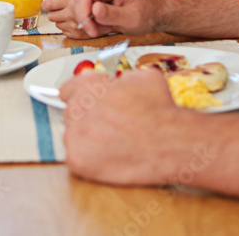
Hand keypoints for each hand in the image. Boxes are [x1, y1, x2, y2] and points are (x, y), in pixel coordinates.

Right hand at [42, 0, 156, 37]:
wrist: (150, 12)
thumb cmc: (144, 13)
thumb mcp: (131, 18)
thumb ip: (113, 15)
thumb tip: (95, 9)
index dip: (82, 14)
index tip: (90, 29)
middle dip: (82, 17)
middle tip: (94, 30)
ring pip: (76, 2)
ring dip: (84, 18)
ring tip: (99, 26)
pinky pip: (80, 5)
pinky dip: (86, 17)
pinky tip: (98, 22)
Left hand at [61, 69, 182, 184]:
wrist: (169, 143)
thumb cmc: (159, 111)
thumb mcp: (143, 78)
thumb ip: (121, 78)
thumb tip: (118, 83)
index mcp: (88, 85)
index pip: (68, 89)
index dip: (83, 98)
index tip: (90, 105)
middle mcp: (77, 106)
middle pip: (72, 113)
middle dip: (88, 119)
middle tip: (109, 126)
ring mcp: (74, 134)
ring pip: (74, 135)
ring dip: (88, 139)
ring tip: (113, 143)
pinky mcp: (76, 159)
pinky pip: (76, 157)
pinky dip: (90, 159)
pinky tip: (109, 157)